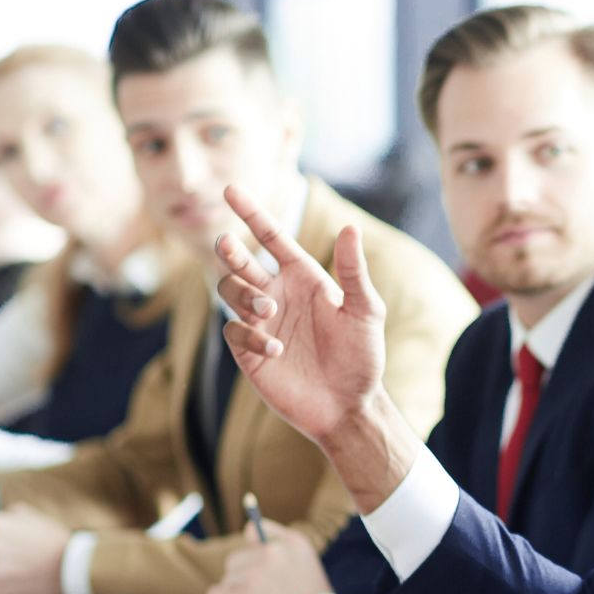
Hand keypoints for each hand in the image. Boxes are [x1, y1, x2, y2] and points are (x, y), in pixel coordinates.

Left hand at [205, 520, 330, 593]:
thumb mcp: (309, 571)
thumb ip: (283, 556)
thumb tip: (248, 535)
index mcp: (293, 543)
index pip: (255, 530)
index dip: (250, 552)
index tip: (254, 568)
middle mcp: (273, 551)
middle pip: (235, 561)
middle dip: (241, 581)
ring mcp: (254, 572)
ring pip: (227, 581)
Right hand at [214, 184, 387, 445]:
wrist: (349, 404)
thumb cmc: (362, 356)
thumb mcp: (365, 311)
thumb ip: (354, 272)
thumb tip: (349, 227)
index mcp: (303, 277)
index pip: (271, 237)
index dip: (251, 213)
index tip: (230, 189)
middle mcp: (277, 293)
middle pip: (240, 261)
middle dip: (230, 251)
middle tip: (229, 245)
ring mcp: (260, 321)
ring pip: (228, 290)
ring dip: (243, 295)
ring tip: (269, 311)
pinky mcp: (248, 349)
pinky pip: (233, 330)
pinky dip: (250, 334)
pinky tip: (276, 347)